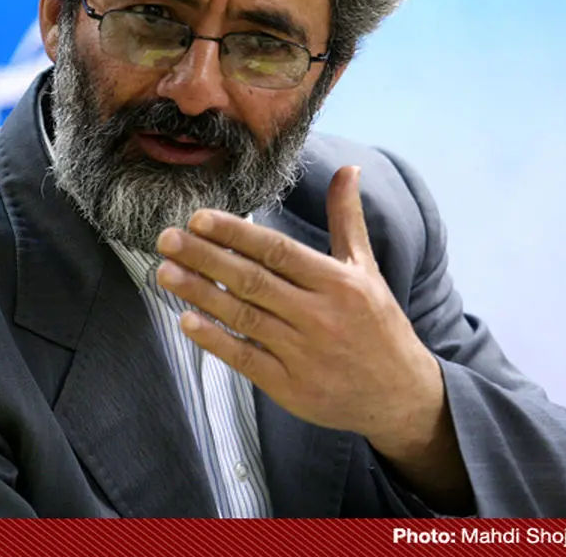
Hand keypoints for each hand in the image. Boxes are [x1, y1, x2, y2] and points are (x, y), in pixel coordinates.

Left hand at [155, 166, 444, 457]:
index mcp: (338, 283)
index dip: (236, 234)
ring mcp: (304, 354)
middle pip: (253, 281)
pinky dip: (215, 340)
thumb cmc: (378, 325)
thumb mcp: (367, 269)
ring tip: (164, 272)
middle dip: (205, 257)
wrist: (401, 397)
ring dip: (200, 293)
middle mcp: (320, 316)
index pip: (278, 251)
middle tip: (165, 238)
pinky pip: (246, 359)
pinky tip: (186, 320)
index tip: (198, 218)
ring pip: (244, 317)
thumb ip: (346, 219)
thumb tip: (346, 168)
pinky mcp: (291, 387)